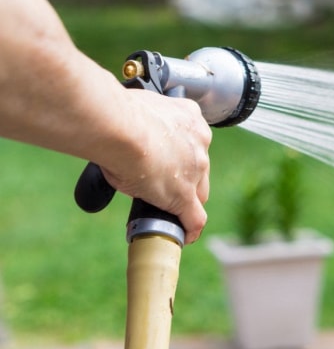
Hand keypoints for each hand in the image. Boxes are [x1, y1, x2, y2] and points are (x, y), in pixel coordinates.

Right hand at [99, 90, 211, 243]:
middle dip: (185, 179)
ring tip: (170, 214)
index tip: (167, 161)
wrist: (120, 126)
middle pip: (198, 169)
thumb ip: (143, 129)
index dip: (181, 156)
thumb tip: (125, 144)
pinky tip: (184, 236)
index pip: (192, 143)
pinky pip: (194, 218)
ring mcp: (195, 170)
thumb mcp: (140, 113)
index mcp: (190, 118)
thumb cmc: (118, 115)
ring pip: (197, 193)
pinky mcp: (184, 194)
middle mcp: (199, 142)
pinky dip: (189, 228)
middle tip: (164, 187)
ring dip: (184, 202)